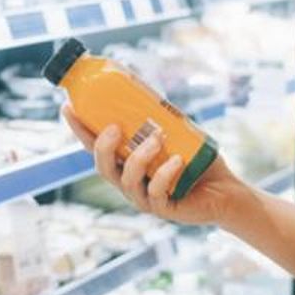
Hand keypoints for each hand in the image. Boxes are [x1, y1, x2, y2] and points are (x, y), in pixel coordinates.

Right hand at [62, 103, 247, 226]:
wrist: (225, 191)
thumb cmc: (197, 160)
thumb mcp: (176, 133)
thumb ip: (159, 116)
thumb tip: (145, 85)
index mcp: (126, 164)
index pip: (95, 148)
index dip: (79, 130)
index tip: (68, 108)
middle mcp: (130, 183)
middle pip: (104, 168)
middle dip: (103, 147)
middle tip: (115, 127)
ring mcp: (145, 198)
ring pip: (128, 180)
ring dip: (138, 157)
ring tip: (156, 138)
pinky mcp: (165, 209)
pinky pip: (157, 193)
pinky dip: (164, 174)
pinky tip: (175, 161)